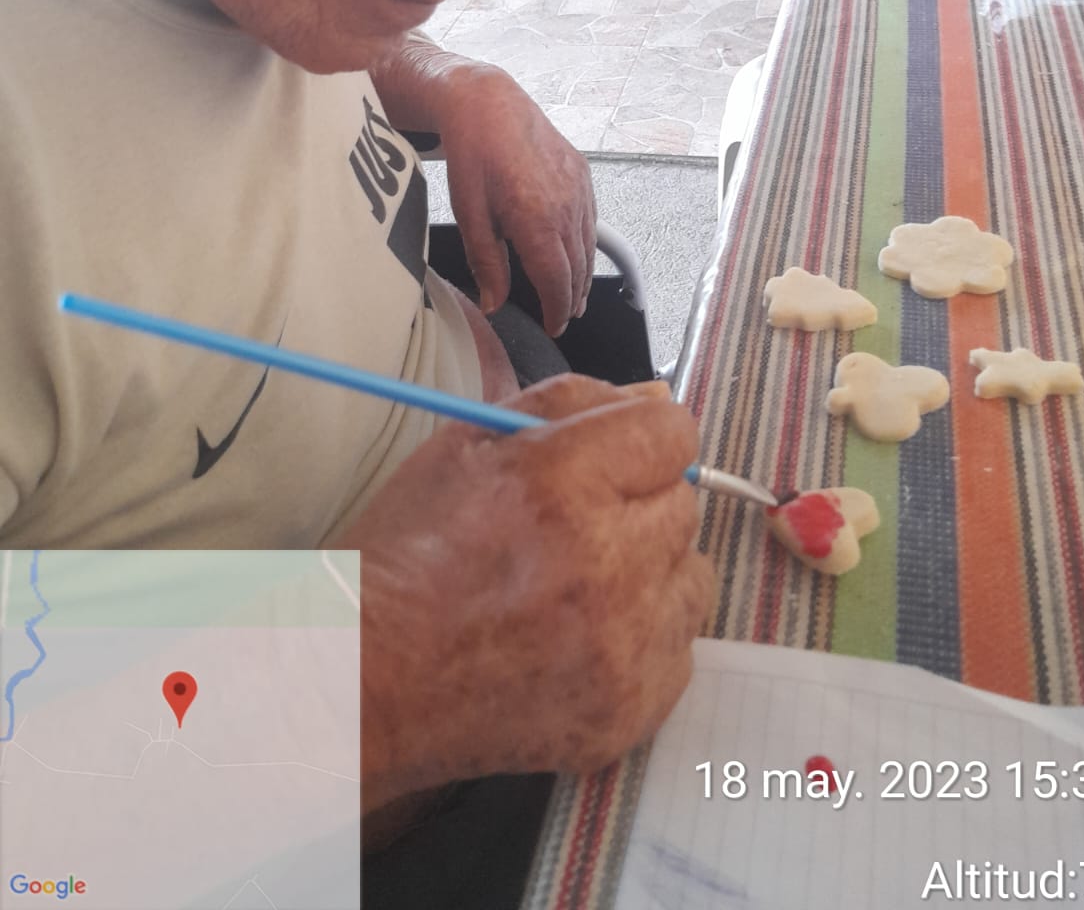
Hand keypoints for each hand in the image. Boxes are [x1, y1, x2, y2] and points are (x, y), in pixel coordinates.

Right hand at [333, 375, 713, 814]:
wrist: (367, 681)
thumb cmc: (409, 553)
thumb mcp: (469, 444)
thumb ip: (570, 403)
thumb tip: (654, 398)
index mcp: (561, 481)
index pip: (672, 434)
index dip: (640, 441)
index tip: (615, 461)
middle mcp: (605, 561)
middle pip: (684, 503)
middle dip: (638, 505)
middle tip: (577, 528)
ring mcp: (623, 644)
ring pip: (693, 577)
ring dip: (651, 573)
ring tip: (582, 586)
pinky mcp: (630, 708)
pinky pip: (679, 648)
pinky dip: (642, 640)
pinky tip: (581, 638)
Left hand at [436, 67, 595, 334]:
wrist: (488, 104)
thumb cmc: (473, 155)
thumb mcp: (470, 215)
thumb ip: (486, 263)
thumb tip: (495, 302)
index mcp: (536, 219)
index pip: (556, 282)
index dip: (557, 310)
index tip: (553, 326)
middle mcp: (566, 206)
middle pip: (578, 269)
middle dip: (572, 298)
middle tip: (564, 317)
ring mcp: (579, 188)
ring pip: (588, 247)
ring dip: (583, 275)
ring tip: (574, 295)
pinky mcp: (583, 173)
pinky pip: (590, 220)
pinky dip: (585, 244)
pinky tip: (576, 253)